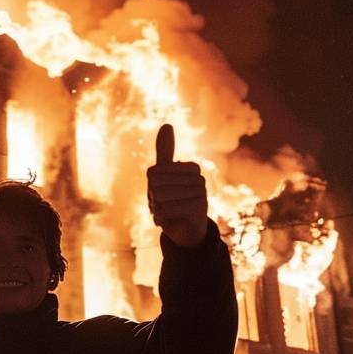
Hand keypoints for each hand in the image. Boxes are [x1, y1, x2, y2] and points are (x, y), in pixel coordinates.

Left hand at [147, 124, 208, 247]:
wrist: (186, 230)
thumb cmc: (174, 199)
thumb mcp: (165, 175)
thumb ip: (165, 151)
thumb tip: (167, 124)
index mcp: (192, 168)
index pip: (154, 173)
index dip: (151, 186)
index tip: (162, 194)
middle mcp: (199, 179)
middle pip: (156, 185)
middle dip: (153, 199)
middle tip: (163, 206)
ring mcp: (201, 195)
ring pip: (160, 197)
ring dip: (156, 209)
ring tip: (167, 213)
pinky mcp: (197, 210)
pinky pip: (165, 210)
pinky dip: (160, 218)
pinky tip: (168, 220)